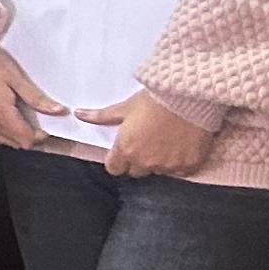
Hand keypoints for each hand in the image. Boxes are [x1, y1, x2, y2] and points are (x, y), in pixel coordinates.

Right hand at [0, 29, 54, 152]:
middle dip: (30, 138)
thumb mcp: (15, 77)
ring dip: (16, 137)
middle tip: (40, 124)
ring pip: (3, 141)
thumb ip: (36, 98)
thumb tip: (58, 111)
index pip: (26, 139)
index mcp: (1, 113)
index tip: (48, 126)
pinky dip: (3, 133)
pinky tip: (8, 120)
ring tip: (25, 122)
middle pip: (15, 143)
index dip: (40, 137)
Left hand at [77, 91, 216, 180]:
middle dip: (138, 160)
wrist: (189, 98)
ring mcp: (168, 166)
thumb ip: (101, 116)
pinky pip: (180, 171)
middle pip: (136, 171)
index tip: (124, 150)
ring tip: (165, 141)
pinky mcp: (189, 165)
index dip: (117, 160)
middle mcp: (145, 161)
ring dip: (159, 161)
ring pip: (158, 171)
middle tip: (147, 142)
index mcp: (126, 149)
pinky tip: (180, 146)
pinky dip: (179, 163)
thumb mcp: (125, 108)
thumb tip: (79, 114)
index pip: (114, 169)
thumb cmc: (155, 101)